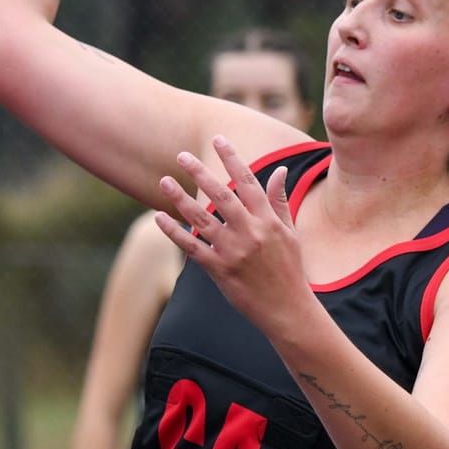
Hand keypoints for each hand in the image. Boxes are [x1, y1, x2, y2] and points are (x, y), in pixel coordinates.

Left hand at [152, 136, 308, 331]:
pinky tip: (158, 217)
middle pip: (221, 195)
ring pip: (202, 218)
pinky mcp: (220, 270)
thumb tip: (279, 169)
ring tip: (164, 180)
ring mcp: (234, 251)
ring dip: (180, 198)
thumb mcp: (290, 232)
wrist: (288, 309)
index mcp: (268, 220)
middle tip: (181, 155)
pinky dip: (173, 232)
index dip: (232, 158)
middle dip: (200, 172)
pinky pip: (192, 247)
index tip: (218, 138)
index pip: (248, 181)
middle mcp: (250, 232)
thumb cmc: (290, 269)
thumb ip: (280, 200)